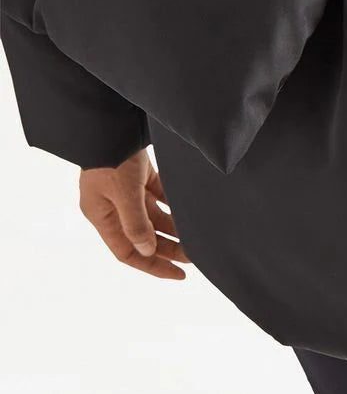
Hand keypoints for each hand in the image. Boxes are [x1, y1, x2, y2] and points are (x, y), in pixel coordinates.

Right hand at [79, 149, 189, 279]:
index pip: (128, 252)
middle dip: (168, 246)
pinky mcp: (137, 173)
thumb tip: (147, 251)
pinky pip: (157, 194)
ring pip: (153, 215)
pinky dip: (171, 201)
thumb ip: (136, 223)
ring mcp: (125, 189)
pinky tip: (188, 206)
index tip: (178, 273)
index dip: (152, 265)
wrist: (110, 120)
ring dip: (173, 224)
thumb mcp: (123, 193)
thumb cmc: (111, 158)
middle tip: (195, 254)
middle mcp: (113, 206)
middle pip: (143, 235)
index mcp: (102, 216)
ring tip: (196, 233)